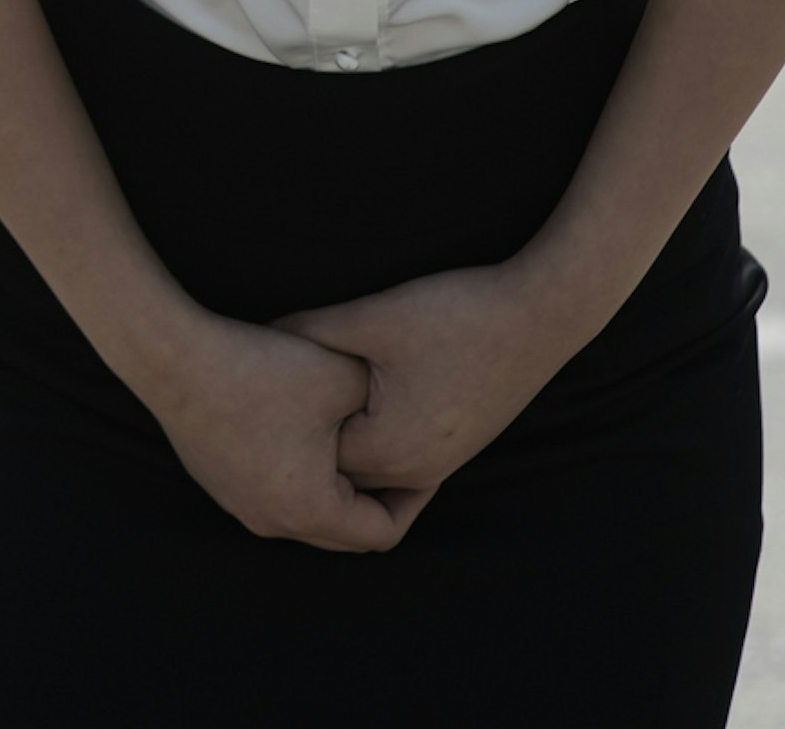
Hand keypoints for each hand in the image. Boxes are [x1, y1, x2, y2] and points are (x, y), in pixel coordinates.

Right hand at [134, 314, 420, 552]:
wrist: (174, 357)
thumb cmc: (261, 368)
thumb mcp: (345, 379)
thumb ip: (386, 406)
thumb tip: (402, 414)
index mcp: (310, 509)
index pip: (383, 533)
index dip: (414, 499)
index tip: (424, 462)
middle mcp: (272, 522)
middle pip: (345, 533)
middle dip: (376, 499)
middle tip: (396, 458)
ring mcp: (239, 505)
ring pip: (308, 513)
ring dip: (335, 488)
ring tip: (353, 442)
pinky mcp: (218, 483)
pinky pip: (276, 494)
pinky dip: (300, 476)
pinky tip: (306, 430)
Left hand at [279, 263, 588, 505]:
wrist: (540, 316)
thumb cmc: (456, 314)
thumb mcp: (372, 317)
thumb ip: (311, 330)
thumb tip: (259, 335)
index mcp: (389, 449)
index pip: (308, 452)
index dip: (274, 417)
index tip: (244, 388)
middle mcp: (415, 470)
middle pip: (333, 469)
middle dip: (297, 439)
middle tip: (251, 407)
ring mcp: (439, 463)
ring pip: (363, 467)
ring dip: (330, 441)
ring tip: (288, 406)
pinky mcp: (452, 445)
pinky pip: (391, 457)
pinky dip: (361, 437)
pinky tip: (335, 405)